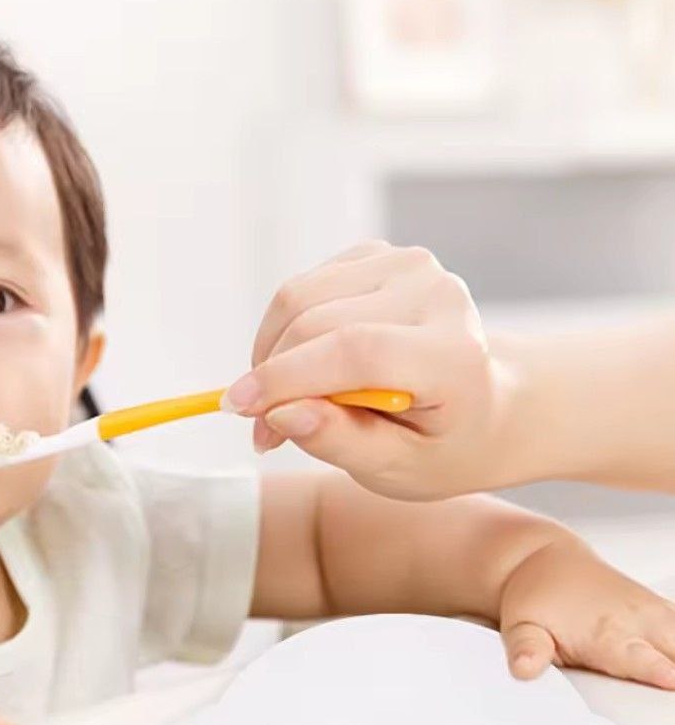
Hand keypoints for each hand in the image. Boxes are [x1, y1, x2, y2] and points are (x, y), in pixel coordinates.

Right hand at [224, 240, 509, 499]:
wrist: (486, 405)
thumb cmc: (443, 444)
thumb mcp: (399, 469)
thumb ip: (340, 442)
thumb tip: (279, 415)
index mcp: (454, 353)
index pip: (356, 350)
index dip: (288, 377)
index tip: (239, 408)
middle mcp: (437, 294)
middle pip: (316, 320)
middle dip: (270, 376)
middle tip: (261, 429)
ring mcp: (409, 265)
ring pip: (298, 297)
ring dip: (270, 352)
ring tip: (281, 401)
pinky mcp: (380, 255)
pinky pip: (302, 287)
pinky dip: (284, 331)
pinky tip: (302, 366)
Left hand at [499, 536, 674, 689]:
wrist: (545, 562)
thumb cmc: (536, 600)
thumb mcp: (521, 626)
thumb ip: (526, 650)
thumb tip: (524, 670)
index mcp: (606, 634)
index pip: (644, 661)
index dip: (663, 673)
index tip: (672, 679)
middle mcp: (638, 622)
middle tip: (672, 692)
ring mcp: (656, 614)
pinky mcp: (665, 611)